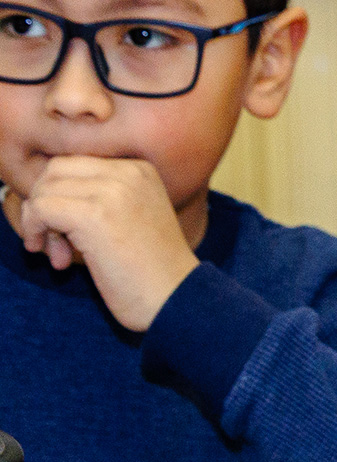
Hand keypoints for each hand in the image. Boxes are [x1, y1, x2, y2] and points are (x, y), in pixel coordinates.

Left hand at [14, 156, 201, 330]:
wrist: (176, 298)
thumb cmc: (152, 270)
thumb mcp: (133, 217)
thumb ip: (102, 196)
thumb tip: (46, 194)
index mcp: (140, 169)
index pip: (76, 163)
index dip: (61, 195)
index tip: (68, 231)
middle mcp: (128, 172)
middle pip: (56, 170)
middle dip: (45, 204)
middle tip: (57, 242)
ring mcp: (112, 192)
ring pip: (45, 189)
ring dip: (40, 223)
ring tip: (59, 253)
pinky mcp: (94, 215)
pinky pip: (40, 209)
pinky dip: (36, 232)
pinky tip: (58, 258)